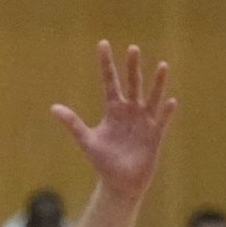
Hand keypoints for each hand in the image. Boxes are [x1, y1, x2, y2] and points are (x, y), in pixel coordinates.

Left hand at [51, 42, 174, 201]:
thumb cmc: (104, 161)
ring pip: (152, 97)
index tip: (103, 44)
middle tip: (132, 48)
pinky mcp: (155, 135)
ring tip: (163, 66)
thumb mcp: (87, 140)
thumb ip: (73, 123)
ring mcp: (145, 121)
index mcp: (114, 110)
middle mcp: (131, 111)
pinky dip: (166, 112)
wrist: (120, 182)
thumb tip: (54, 108)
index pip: (109, 82)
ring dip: (158, 83)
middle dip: (132, 68)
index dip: (106, 65)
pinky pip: (162, 121)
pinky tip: (171, 101)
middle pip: (132, 84)